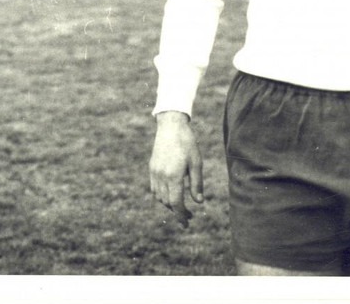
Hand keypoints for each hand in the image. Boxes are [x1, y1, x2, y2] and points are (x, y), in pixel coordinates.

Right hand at [149, 111, 203, 227]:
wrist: (170, 126)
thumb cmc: (187, 143)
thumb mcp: (196, 163)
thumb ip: (197, 184)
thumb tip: (198, 202)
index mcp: (174, 175)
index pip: (175, 203)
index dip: (181, 215)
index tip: (186, 223)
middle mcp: (161, 175)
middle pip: (167, 202)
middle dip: (177, 211)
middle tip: (189, 215)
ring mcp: (154, 171)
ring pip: (159, 196)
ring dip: (169, 204)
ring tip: (180, 205)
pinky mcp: (152, 167)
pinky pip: (154, 188)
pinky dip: (161, 195)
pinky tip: (170, 193)